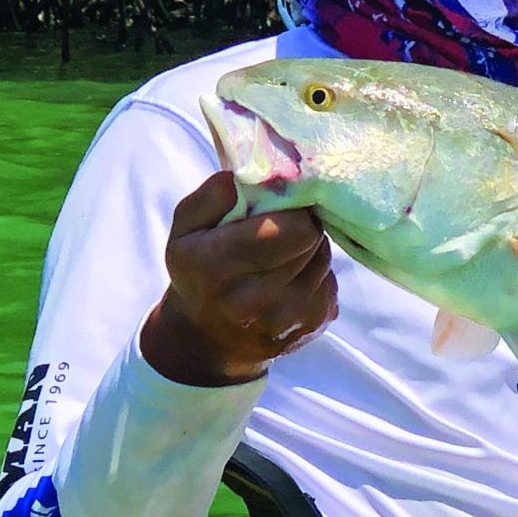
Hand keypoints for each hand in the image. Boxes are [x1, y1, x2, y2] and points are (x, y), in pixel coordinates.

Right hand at [139, 172, 337, 387]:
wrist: (208, 340)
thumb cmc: (198, 271)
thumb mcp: (186, 228)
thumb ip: (215, 195)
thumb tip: (259, 176)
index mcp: (216, 266)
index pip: (291, 225)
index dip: (290, 207)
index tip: (276, 206)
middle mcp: (253, 299)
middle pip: (311, 237)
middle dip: (299, 225)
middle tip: (278, 228)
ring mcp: (289, 317)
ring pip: (324, 256)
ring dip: (308, 248)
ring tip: (281, 255)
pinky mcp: (316, 323)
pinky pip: (331, 280)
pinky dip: (314, 273)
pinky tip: (290, 279)